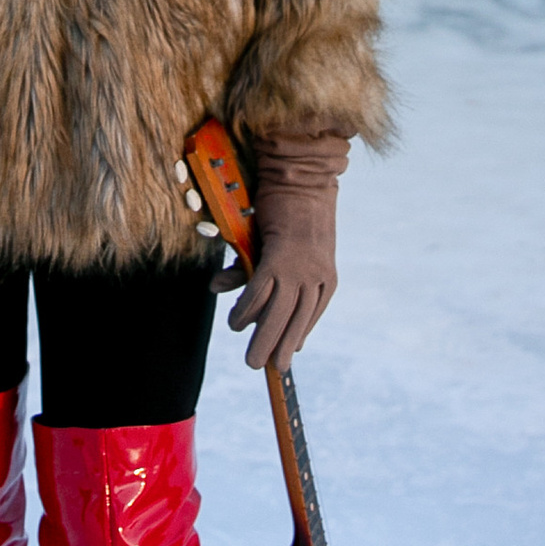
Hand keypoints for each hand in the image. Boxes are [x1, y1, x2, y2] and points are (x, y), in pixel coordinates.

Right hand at [212, 129, 346, 376]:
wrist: (300, 177)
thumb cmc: (289, 210)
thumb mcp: (277, 247)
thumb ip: (254, 272)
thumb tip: (218, 288)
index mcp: (327, 278)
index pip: (312, 316)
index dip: (298, 336)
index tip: (287, 354)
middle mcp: (317, 276)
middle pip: (296, 320)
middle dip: (280, 347)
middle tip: (267, 369)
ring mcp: (300, 268)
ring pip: (279, 313)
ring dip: (263, 338)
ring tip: (251, 361)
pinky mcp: (281, 257)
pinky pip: (261, 292)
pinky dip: (247, 309)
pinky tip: (236, 322)